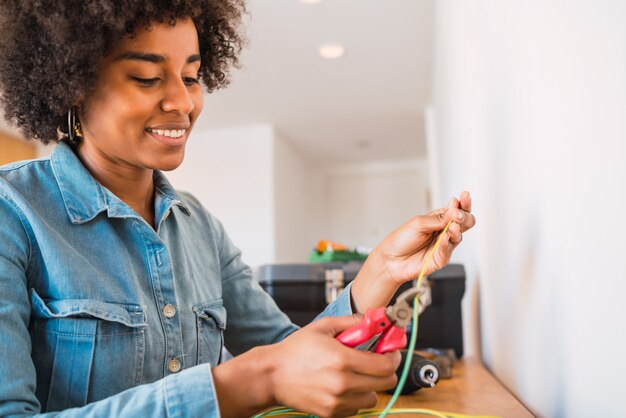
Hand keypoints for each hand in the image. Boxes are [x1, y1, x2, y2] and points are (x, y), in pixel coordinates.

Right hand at [266, 315, 400, 417]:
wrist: (272, 376)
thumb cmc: (295, 351)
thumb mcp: (322, 327)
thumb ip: (350, 322)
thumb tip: (372, 320)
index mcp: (342, 359)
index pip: (386, 364)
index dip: (393, 356)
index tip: (391, 352)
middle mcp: (343, 383)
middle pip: (386, 382)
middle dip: (386, 370)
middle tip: (377, 361)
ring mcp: (337, 401)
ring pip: (373, 398)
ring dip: (371, 385)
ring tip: (357, 374)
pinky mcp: (331, 413)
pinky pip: (357, 408)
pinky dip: (356, 398)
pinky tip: (344, 386)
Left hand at [376, 191, 475, 285]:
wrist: (391, 259)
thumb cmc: (402, 239)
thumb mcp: (418, 223)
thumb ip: (438, 218)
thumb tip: (455, 208)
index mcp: (439, 219)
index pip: (456, 209)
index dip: (463, 202)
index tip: (465, 196)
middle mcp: (444, 231)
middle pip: (464, 222)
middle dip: (464, 216)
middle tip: (458, 214)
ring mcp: (444, 244)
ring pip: (459, 236)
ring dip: (457, 229)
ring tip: (452, 226)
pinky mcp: (441, 258)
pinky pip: (448, 250)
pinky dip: (446, 243)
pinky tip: (444, 238)